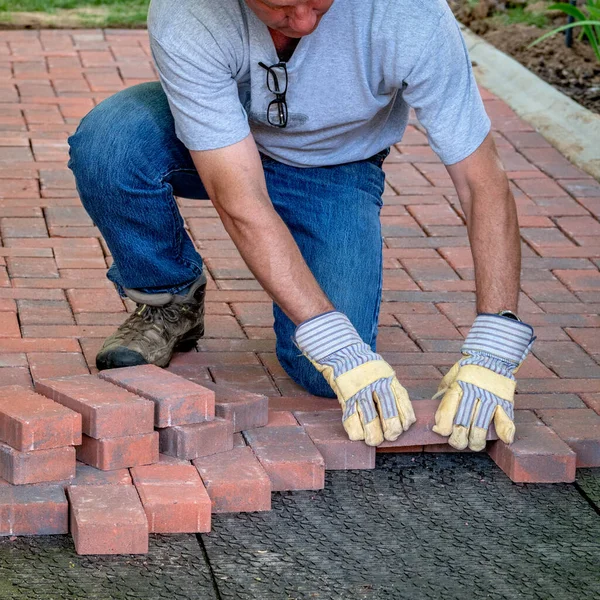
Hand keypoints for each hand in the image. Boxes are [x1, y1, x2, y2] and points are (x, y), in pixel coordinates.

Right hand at [294, 311, 415, 445]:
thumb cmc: (364, 365)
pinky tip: (357, 435)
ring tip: (374, 440)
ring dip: (372, 434)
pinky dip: (354, 430)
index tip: (405, 427)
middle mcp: (375, 384)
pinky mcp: (345, 395)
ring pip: (369, 417)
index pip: (401, 400)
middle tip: (390, 436)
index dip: (405, 417)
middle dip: (391, 429)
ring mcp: (359, 390)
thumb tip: (401, 415)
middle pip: (387, 410)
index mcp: (388, 378)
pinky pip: (350, 417)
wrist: (341, 351)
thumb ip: (391, 389)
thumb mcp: (383, 372)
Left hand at [432, 314, 534, 450]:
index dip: (443, 426)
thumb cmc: (469, 368)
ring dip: (477, 441)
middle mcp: (473, 393)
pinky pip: (506, 419)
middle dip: (458, 439)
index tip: (441, 432)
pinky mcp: (505, 400)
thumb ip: (444, 390)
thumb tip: (433, 405)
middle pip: (463, 423)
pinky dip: (506, 431)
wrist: (493, 354)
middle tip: (458, 442)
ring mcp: (490, 397)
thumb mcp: (452, 375)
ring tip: (474, 444)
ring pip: (481, 426)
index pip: (447, 411)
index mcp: (458, 386)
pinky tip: (504, 440)